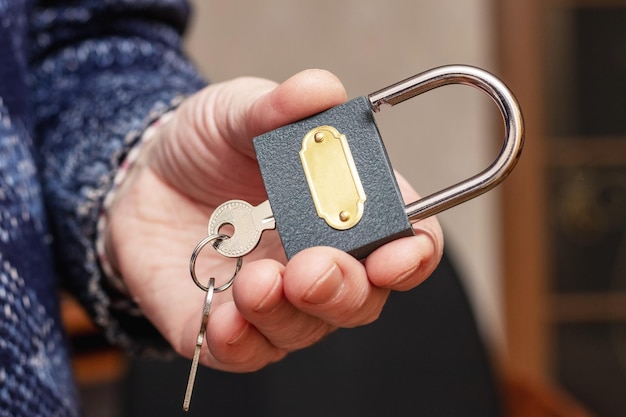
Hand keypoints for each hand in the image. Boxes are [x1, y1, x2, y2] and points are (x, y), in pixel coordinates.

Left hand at [105, 69, 443, 371]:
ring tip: (255, 281)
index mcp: (343, 209)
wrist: (142, 177)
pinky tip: (227, 319)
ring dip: (287, 314)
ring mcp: (276, 300)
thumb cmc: (206, 146)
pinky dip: (241, 342)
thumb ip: (278, 104)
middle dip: (343, 291)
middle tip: (311, 269)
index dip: (412, 254)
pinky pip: (244, 352)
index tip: (393, 255)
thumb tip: (320, 89)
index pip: (404, 241)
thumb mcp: (237, 111)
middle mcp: (320, 261)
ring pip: (305, 330)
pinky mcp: (224, 325)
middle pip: (361, 299)